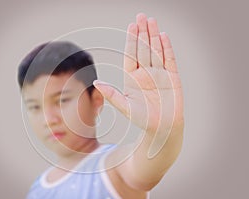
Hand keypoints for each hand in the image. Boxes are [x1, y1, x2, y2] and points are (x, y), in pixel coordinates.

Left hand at [94, 13, 182, 136]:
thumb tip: (96, 82)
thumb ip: (111, 94)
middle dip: (142, 33)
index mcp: (133, 77)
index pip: (132, 54)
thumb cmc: (141, 119)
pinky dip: (167, 48)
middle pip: (143, 48)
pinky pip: (169, 59)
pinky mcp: (172, 77)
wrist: (161, 128)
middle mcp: (146, 72)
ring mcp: (159, 74)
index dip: (132, 40)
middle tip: (141, 16)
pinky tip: (163, 36)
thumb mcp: (124, 106)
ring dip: (154, 36)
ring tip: (151, 21)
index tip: (131, 26)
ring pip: (156, 50)